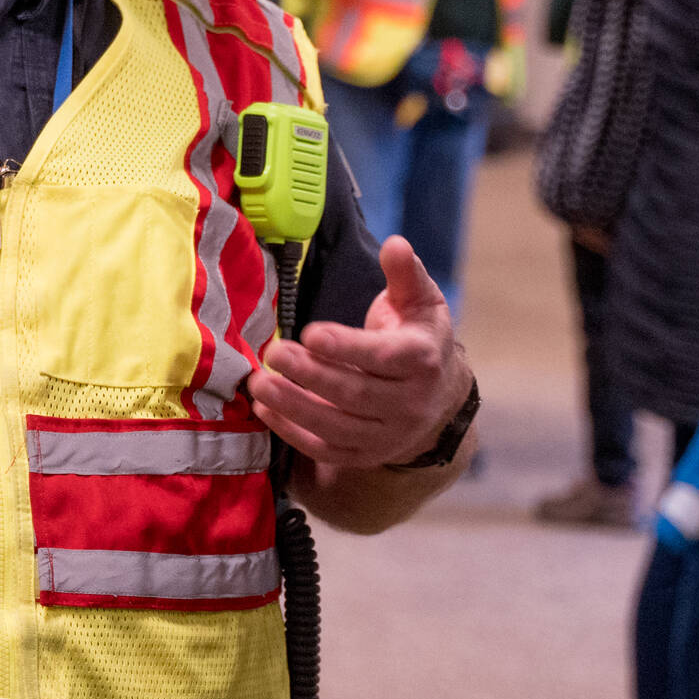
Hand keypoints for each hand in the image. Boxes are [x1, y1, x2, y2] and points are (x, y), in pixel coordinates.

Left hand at [249, 236, 470, 466]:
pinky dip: (293, 434)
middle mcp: (410, 403)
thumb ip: (405, 273)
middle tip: (273, 353)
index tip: (309, 333)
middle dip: (309, 375)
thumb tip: (395, 243)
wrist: (440, 394)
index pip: (384, 358)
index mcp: (423, 360)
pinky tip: (266, 412)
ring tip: (258, 384)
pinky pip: (326, 451)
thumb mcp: (420, 300)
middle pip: (354, 394)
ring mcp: (388, 435)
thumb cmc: (419, 336)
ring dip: (293, 406)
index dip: (346, 347)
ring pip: (336, 427)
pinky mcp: (366, 455)